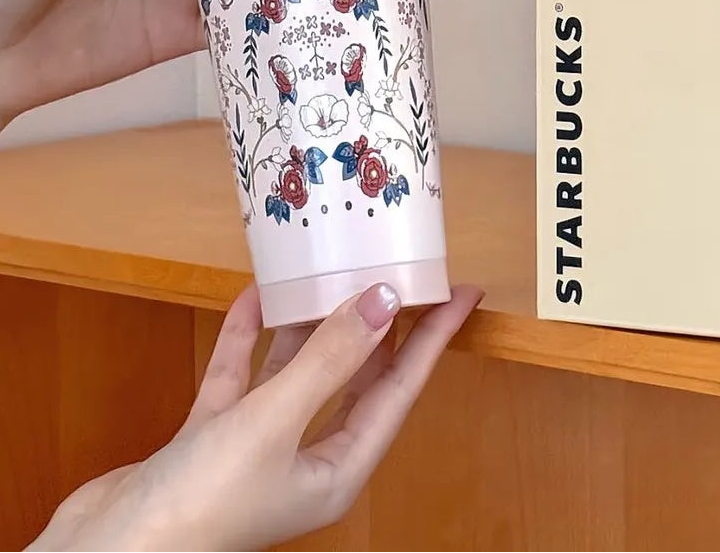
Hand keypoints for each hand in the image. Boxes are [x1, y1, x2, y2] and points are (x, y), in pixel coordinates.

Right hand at [27, 281, 482, 551]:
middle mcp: (306, 458)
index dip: (433, 339)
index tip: (459, 296)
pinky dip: (248, 339)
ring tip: (331, 274)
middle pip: (356, 378)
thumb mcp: (275, 423)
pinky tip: (255, 298)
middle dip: (379, 327)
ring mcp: (257, 448)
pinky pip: (240, 377)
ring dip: (310, 326)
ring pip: (297, 373)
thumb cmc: (199, 506)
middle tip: (400, 275)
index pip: (401, 389)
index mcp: (339, 468)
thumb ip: (330, 359)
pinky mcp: (213, 438)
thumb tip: (384, 303)